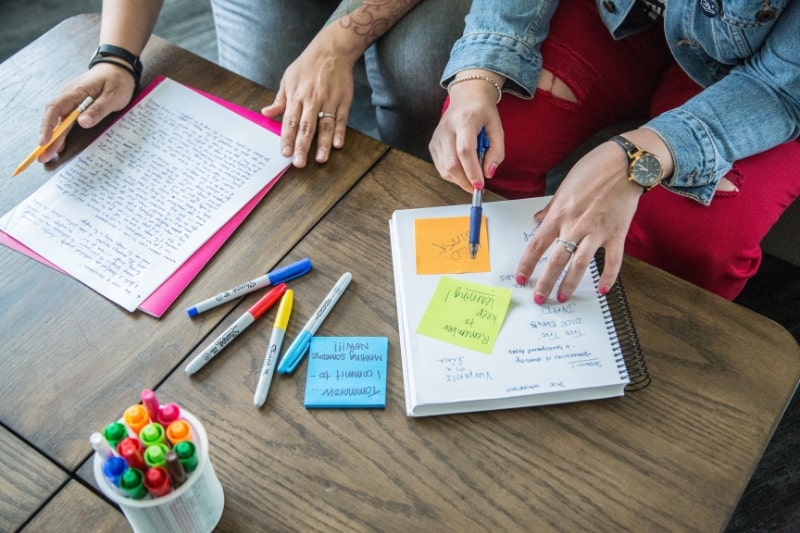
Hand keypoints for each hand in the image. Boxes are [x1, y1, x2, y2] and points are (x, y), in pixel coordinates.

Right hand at [39, 64, 134, 162]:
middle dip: (47, 137)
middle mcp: (69, 94)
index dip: (48, 127)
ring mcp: (71, 98)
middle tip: (42, 156)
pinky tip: (59, 140)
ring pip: (57, 118)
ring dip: (53, 135)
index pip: (56, 109)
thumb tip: (82, 122)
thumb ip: (98, 109)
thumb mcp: (113, 96)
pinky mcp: (76, 102)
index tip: (45, 142)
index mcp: (76, 91)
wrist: (119, 65)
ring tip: (48, 153)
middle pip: (53, 117)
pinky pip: (64, 117)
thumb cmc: (118, 80)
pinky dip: (60, 130)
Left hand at [261, 40, 353, 167]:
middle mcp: (312, 99)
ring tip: (320, 159)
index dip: (287, 138)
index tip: (284, 153)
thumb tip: (266, 114)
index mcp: (297, 95)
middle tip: (299, 163)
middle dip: (302, 146)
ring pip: (325, 125)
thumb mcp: (288, 79)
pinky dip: (340, 131)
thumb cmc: (307, 65)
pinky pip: (341, 119)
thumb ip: (279, 100)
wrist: (332, 50)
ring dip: (323, 144)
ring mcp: (329, 100)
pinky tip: (337, 144)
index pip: (290, 121)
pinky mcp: (344, 100)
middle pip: (306, 126)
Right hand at [429, 71, 504, 191]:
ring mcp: (437, 137)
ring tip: (472, 173)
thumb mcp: (497, 128)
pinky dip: (452, 174)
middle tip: (477, 186)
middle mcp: (447, 129)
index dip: (472, 171)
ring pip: (444, 169)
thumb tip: (488, 173)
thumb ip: (496, 152)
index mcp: (464, 121)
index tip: (479, 185)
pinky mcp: (432, 144)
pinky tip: (462, 168)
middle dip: (465, 181)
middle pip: (451, 163)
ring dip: (459, 179)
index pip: (465, 150)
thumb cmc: (483, 112)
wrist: (466, 97)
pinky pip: (441, 167)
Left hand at [515, 139, 644, 303]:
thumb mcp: (564, 186)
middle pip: (556, 260)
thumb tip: (537, 219)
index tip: (521, 278)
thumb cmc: (594, 169)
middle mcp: (575, 225)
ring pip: (580, 264)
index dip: (527, 265)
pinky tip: (603, 290)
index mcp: (559, 214)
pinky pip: (613, 260)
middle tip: (539, 298)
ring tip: (563, 298)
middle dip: (546, 282)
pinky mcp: (617, 233)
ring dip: (570, 284)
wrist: (626, 163)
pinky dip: (609, 277)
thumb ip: (550, 207)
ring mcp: (597, 231)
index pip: (536, 245)